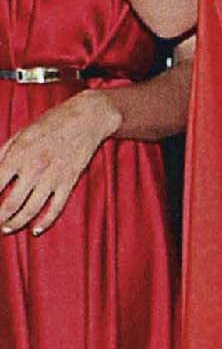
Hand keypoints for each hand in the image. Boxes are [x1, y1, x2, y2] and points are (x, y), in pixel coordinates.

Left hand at [0, 90, 120, 232]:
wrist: (85, 119)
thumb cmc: (51, 123)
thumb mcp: (21, 133)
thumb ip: (3, 152)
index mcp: (18, 154)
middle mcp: (33, 168)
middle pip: (11, 203)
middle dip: (0, 217)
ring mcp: (52, 178)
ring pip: (31, 210)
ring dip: (17, 223)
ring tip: (7, 228)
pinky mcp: (68, 183)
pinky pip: (54, 209)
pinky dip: (44, 222)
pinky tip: (35, 230)